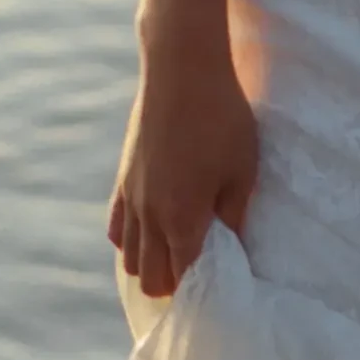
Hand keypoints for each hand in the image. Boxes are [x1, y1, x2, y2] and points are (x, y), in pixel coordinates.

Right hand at [106, 30, 259, 298]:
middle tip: (200, 277)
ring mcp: (132, 198)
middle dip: (173, 285)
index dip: (199, 291)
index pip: (183, 279)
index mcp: (183, 220)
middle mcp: (150, 216)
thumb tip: (233, 250)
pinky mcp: (123, 179)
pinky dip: (130, 241)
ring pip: (130, 258)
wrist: (181, 69)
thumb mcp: (242, 172)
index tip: (217, 290)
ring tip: (176, 256)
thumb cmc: (222, 119)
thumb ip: (234, 216)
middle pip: (151, 279)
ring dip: (151, 264)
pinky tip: (149, 236)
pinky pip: (116, 228)